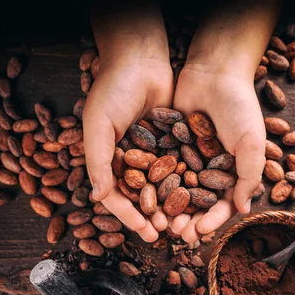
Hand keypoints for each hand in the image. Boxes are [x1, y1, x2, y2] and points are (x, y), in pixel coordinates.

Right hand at [82, 58, 173, 241]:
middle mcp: (129, 160)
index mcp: (107, 160)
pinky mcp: (171, 142)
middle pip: (141, 197)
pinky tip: (197, 198)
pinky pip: (178, 167)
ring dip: (171, 206)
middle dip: (153, 216)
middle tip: (167, 234)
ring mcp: (151, 152)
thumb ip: (97, 161)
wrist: (141, 60)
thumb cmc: (113, 91)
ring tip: (183, 223)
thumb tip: (98, 198)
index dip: (130, 216)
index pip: (118, 197)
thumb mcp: (99, 125)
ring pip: (162, 186)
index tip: (145, 231)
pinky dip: (185, 183)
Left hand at [171, 65, 265, 241]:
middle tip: (175, 232)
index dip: (211, 221)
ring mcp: (189, 158)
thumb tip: (243, 209)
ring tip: (158, 220)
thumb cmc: (239, 106)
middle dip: (187, 219)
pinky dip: (154, 182)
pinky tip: (145, 195)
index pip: (222, 204)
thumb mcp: (251, 143)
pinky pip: (162, 168)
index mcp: (233, 172)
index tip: (198, 231)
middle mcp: (210, 168)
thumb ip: (248, 176)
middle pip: (197, 202)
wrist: (214, 71)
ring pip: (177, 189)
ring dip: (169, 207)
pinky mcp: (170, 145)